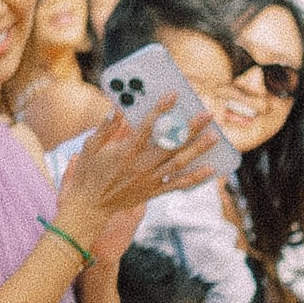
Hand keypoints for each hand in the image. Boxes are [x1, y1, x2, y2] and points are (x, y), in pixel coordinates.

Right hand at [56, 97, 226, 247]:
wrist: (91, 207)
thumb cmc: (89, 173)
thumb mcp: (90, 147)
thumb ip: (106, 127)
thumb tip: (118, 108)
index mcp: (125, 151)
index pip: (147, 127)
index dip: (161, 110)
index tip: (173, 95)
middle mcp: (141, 166)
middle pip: (171, 144)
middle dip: (190, 128)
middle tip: (207, 115)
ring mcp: (150, 180)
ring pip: (179, 163)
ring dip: (198, 149)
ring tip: (214, 136)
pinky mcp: (154, 192)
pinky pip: (178, 185)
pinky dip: (195, 177)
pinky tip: (210, 169)